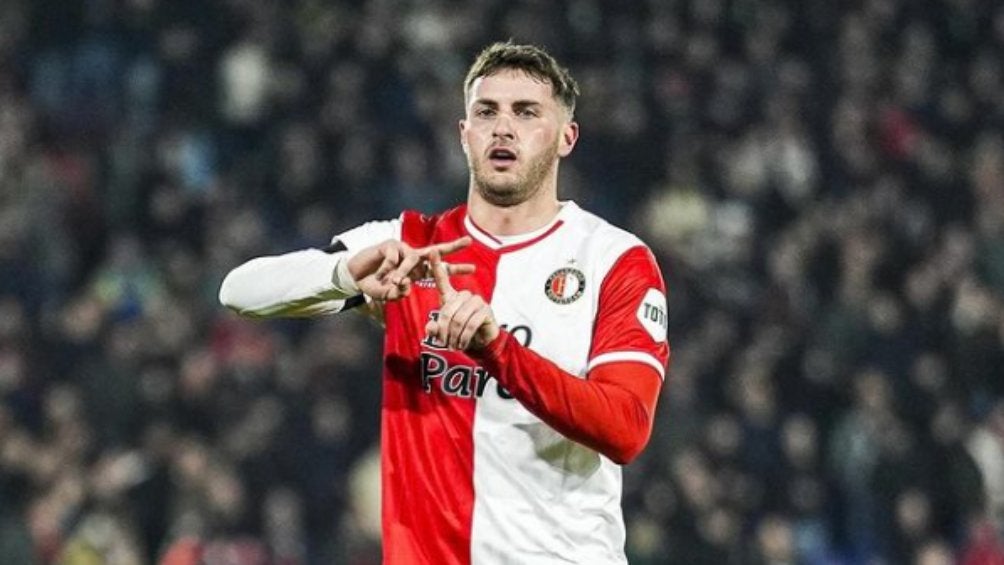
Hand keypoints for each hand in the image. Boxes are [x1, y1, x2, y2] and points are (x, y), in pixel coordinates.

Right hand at [347, 236, 473, 300]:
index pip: (439, 269)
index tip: (473, 269)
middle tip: (469, 241)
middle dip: (453, 246)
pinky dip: (387, 269)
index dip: (455, 269)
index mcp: (417, 270)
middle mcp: (413, 258)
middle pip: (436, 251)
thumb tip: (406, 285)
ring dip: (403, 273)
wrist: (356, 278)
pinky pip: (394, 258)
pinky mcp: (390, 244)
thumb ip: (398, 293)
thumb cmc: (375, 286)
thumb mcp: (389, 295)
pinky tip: (379, 274)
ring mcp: (402, 250)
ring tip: (392, 282)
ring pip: (412, 259)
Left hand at [425, 249, 499, 350]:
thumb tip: (431, 328)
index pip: (442, 279)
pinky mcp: (486, 310)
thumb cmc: (460, 333)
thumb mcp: (444, 332)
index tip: (432, 250)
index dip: (437, 265)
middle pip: (448, 311)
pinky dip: (464, 337)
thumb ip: (435, 330)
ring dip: (454, 336)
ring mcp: (476, 301)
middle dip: (444, 330)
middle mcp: (464, 295)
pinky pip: (471, 324)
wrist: (481, 342)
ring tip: (453, 345)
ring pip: (459, 319)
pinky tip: (462, 344)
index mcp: (451, 297)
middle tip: (444, 343)